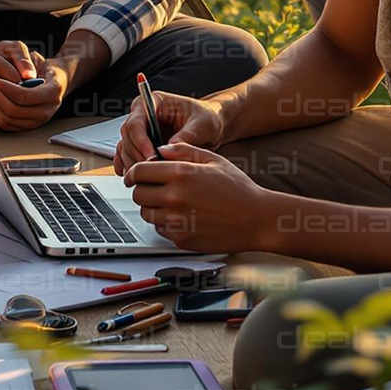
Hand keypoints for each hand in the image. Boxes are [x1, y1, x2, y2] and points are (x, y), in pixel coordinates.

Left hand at [0, 41, 66, 130]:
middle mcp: (47, 111)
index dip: (6, 88)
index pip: (25, 96)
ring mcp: (38, 121)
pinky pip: (7, 125)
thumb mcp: (39, 61)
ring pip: (9, 120)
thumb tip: (18, 72)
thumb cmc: (47, 70)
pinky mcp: (29, 126)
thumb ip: (27, 64)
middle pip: (14, 111)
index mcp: (52, 93)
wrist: (59, 81)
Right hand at [113, 90, 226, 171]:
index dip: (140, 141)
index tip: (151, 157)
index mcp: (154, 102)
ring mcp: (141, 131)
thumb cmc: (206, 119)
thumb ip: (186, 136)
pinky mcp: (142, 145)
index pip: (136, 121)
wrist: (211, 126)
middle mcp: (143, 115)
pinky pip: (128, 156)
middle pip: (127, 136)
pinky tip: (138, 177)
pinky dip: (131, 167)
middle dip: (138, 156)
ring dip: (134, 164)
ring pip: (125, 148)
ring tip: (148, 177)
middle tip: (152, 171)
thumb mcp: (202, 125)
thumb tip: (169, 149)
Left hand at [122, 142, 272, 253]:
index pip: (139, 172)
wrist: (257, 219)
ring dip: (152, 207)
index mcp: (180, 174)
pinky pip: (161, 230)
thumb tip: (160, 149)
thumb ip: (183, 150)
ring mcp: (177, 221)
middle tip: (153, 188)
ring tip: (171, 202)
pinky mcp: (182, 239)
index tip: (133, 175)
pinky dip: (166, 224)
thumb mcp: (213, 159)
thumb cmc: (238, 189)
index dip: (133, 173)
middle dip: (142, 189)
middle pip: (138, 194)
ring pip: (146, 213)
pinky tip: (183, 216)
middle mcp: (175, 198)